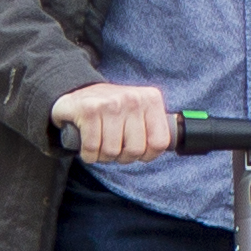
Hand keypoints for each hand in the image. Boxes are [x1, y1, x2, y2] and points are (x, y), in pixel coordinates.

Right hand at [51, 84, 178, 163]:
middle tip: (114, 147)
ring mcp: (110, 103)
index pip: (160, 143)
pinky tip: (87, 146)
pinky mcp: (88, 110)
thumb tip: (172, 146)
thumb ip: (154, 126)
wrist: (77, 93)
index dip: (147, 155)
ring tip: (100, 144)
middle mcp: (133, 98)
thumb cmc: (111, 110)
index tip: (136, 150)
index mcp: (150, 99)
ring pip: (112, 152)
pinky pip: (93, 149)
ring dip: (103, 156)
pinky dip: (88, 155)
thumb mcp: (139, 111)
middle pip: (135, 151)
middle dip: (122, 157)